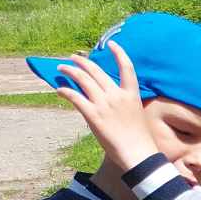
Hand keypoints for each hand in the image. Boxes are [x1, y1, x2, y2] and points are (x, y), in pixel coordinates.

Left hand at [54, 43, 158, 172]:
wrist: (139, 155)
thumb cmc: (141, 140)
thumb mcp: (137, 116)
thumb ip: (124, 104)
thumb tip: (110, 100)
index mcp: (131, 95)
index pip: (127, 68)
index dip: (119, 53)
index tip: (112, 44)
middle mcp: (117, 96)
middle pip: (96, 71)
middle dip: (82, 62)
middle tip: (74, 58)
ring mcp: (104, 104)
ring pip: (82, 79)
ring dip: (69, 71)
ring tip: (61, 68)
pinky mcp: (92, 115)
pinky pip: (74, 96)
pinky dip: (64, 90)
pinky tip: (59, 89)